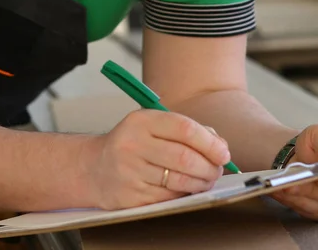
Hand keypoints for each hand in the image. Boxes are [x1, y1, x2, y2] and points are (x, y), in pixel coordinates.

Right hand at [85, 110, 229, 209]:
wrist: (94, 167)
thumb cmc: (133, 143)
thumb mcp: (152, 125)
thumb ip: (185, 129)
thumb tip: (219, 144)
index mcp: (141, 121)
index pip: (183, 128)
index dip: (209, 142)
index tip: (223, 152)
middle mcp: (132, 144)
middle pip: (184, 157)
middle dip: (209, 166)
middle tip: (218, 169)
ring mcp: (130, 171)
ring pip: (179, 180)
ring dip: (201, 182)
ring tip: (207, 179)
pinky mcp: (130, 196)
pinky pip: (168, 197)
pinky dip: (184, 193)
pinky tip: (187, 188)